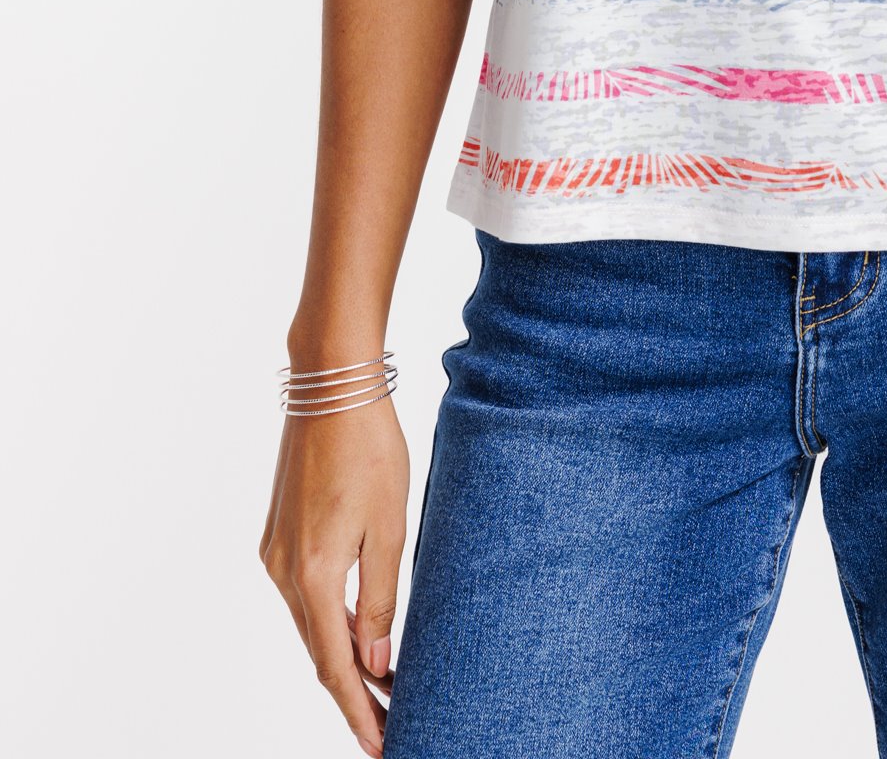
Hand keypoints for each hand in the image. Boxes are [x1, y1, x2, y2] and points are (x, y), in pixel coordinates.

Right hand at [259, 396, 409, 756]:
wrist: (330, 384)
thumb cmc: (369, 447)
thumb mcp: (389, 527)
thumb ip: (380, 600)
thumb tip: (377, 663)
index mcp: (311, 576)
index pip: (335, 668)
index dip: (360, 712)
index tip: (383, 746)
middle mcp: (282, 572)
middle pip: (318, 652)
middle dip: (354, 693)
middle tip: (391, 724)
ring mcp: (275, 553)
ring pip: (310, 624)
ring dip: (342, 656)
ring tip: (383, 687)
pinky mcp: (278, 534)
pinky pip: (304, 594)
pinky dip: (330, 620)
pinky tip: (357, 631)